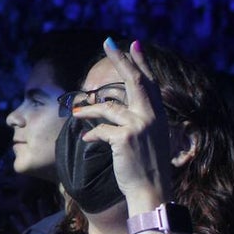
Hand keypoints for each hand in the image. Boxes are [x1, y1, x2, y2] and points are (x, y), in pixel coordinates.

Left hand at [73, 39, 171, 203]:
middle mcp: (152, 116)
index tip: (133, 44)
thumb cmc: (146, 168)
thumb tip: (110, 108)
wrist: (151, 192)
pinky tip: (86, 140)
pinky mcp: (125, 138)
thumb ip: (134, 121)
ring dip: (88, 110)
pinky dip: (91, 135)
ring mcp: (140, 126)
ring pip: (107, 108)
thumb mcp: (146, 139)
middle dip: (120, 59)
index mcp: (158, 115)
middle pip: (134, 81)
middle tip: (108, 42)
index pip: (149, 83)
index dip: (141, 63)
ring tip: (76, 114)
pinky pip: (100, 130)